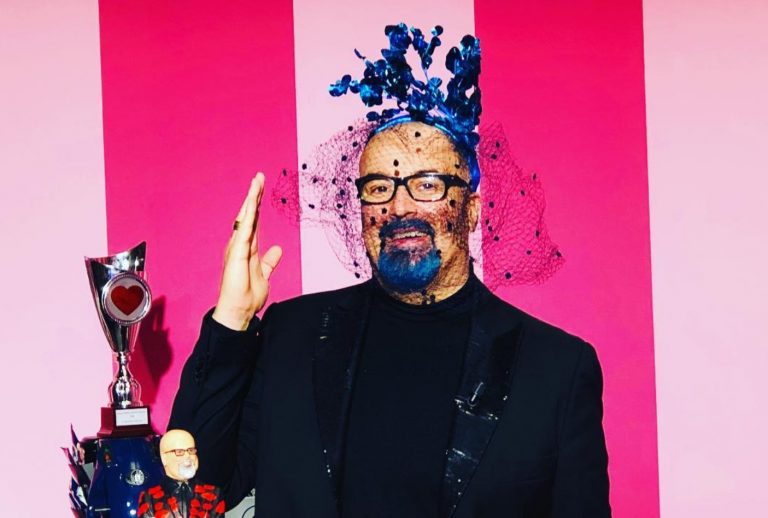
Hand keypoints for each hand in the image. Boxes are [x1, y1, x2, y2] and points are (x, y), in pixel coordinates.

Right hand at [212, 173, 281, 329]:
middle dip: (254, 196)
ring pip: (245, 217)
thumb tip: (278, 249)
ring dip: (251, 199)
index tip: (261, 189)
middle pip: (248, 215)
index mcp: (247, 248)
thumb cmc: (247, 296)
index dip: (257, 206)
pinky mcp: (236, 252)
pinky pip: (244, 229)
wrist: (238, 312)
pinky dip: (248, 215)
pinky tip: (252, 202)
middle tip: (259, 177)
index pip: (253, 222)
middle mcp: (240, 244)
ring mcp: (237, 247)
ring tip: (257, 181)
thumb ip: (269, 261)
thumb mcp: (265, 274)